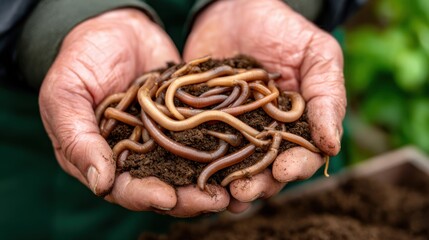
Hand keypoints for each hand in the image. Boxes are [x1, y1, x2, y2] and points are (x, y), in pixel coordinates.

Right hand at [39, 9, 228, 215]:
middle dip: (187, 197)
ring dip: (209, 181)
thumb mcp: (66, 95)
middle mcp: (135, 156)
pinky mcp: (186, 122)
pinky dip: (220, 152)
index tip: (168, 198)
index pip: (124, 188)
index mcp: (102, 158)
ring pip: (187, 169)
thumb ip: (77, 139)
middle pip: (163, 186)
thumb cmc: (81, 59)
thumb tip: (101, 184)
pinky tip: (240, 159)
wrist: (116, 28)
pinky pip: (203, 140)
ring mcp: (163, 139)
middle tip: (214, 200)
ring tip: (233, 188)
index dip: (145, 196)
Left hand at [184, 0, 345, 210]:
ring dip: (230, 184)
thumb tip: (331, 146)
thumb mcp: (316, 55)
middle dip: (258, 184)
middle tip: (244, 192)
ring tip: (223, 194)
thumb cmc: (283, 30)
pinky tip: (195, 179)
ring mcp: (234, 131)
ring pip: (235, 167)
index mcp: (298, 123)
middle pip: (266, 169)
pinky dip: (201, 166)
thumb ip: (327, 95)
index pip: (302, 154)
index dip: (295, 166)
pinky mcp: (203, 123)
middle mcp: (266, 134)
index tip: (284, 170)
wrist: (234, 10)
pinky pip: (203, 149)